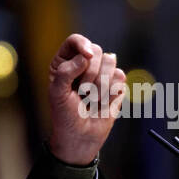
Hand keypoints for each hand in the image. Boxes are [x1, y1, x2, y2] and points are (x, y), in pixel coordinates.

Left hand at [47, 33, 125, 166]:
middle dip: (91, 74)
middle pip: (97, 51)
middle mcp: (83, 64)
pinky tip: (102, 103)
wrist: (80, 137)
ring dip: (101, 85)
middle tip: (82, 93)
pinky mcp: (116, 84)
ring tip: (91, 99)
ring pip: (111, 62)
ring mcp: (101, 73)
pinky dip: (111, 93)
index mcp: (65, 61)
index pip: (76, 41)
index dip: (83, 45)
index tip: (87, 58)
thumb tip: (86, 56)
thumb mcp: (57, 94)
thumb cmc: (64, 115)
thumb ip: (66, 71)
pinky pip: (120, 77)